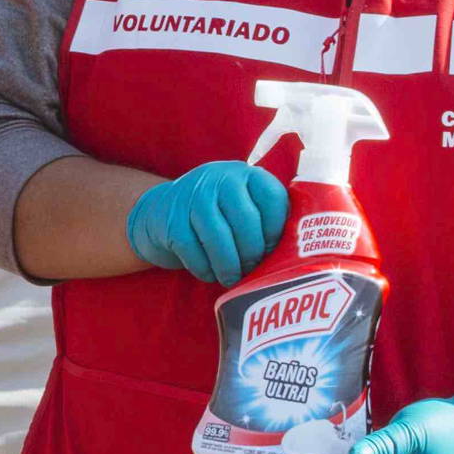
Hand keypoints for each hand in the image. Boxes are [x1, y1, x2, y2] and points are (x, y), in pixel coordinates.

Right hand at [125, 162, 288, 282]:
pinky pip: (193, 251)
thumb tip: (293, 255)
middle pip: (246, 221)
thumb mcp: (240, 205)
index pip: (272, 198)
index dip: (277, 229)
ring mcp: (192, 197)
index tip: (273, 249)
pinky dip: (204, 269)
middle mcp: (220, 179)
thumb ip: (265, 218)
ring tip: (232, 278)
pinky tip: (209, 273)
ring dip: (228, 266)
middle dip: (252, 252)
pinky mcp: (171, 220)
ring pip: (219, 238)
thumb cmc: (215, 216)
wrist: (159, 211)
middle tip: (252, 270)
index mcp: (246, 175)